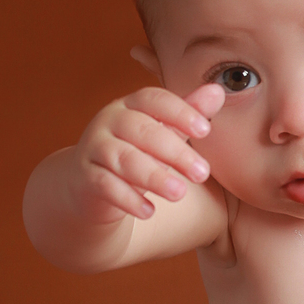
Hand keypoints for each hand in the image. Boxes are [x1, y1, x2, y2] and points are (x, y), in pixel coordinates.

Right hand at [68, 80, 225, 223]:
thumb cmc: (135, 152)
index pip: (155, 100)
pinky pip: (105, 185)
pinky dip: (128, 199)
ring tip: (180, 193)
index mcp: (130, 105)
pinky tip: (149, 212)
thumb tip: (218, 91)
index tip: (205, 130)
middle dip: (175, 152)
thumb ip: (187, 114)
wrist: (89, 183)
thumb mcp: (162, 132)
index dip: (180, 112)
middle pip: (142, 131)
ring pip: (124, 159)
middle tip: (202, 173)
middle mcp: (109, 121)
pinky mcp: (84, 177)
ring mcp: (94, 148)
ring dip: (154, 177)